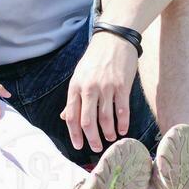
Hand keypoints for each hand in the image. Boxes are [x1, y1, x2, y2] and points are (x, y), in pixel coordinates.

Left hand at [61, 33, 138, 152]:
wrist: (113, 40)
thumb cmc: (94, 60)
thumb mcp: (79, 77)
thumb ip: (74, 98)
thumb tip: (65, 118)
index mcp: (75, 87)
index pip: (72, 116)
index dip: (74, 134)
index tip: (78, 146)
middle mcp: (89, 89)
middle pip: (87, 121)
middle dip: (91, 138)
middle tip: (96, 148)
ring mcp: (106, 88)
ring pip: (105, 118)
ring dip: (108, 132)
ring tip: (111, 139)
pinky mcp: (122, 86)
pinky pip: (122, 109)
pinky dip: (122, 122)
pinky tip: (123, 130)